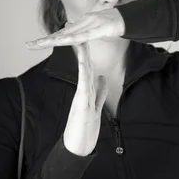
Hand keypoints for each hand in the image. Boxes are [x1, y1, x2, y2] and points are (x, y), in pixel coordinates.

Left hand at [25, 8, 125, 49]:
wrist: (129, 18)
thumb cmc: (117, 22)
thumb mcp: (100, 28)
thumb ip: (91, 31)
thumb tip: (82, 35)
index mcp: (83, 25)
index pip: (63, 33)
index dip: (50, 38)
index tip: (36, 44)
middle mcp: (83, 23)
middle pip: (61, 34)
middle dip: (44, 40)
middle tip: (28, 45)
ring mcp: (89, 26)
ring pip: (68, 35)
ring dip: (52, 40)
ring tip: (39, 44)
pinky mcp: (97, 29)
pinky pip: (82, 36)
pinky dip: (71, 38)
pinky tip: (61, 41)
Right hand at [63, 41, 108, 155]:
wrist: (76, 148)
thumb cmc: (84, 129)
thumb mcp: (96, 106)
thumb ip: (100, 92)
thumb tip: (103, 78)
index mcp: (87, 91)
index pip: (88, 67)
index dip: (87, 52)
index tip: (84, 37)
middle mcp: (83, 92)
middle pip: (84, 66)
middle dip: (81, 48)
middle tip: (75, 29)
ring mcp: (81, 99)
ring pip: (83, 74)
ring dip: (82, 58)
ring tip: (79, 41)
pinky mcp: (82, 106)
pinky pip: (84, 88)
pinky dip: (85, 75)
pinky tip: (85, 65)